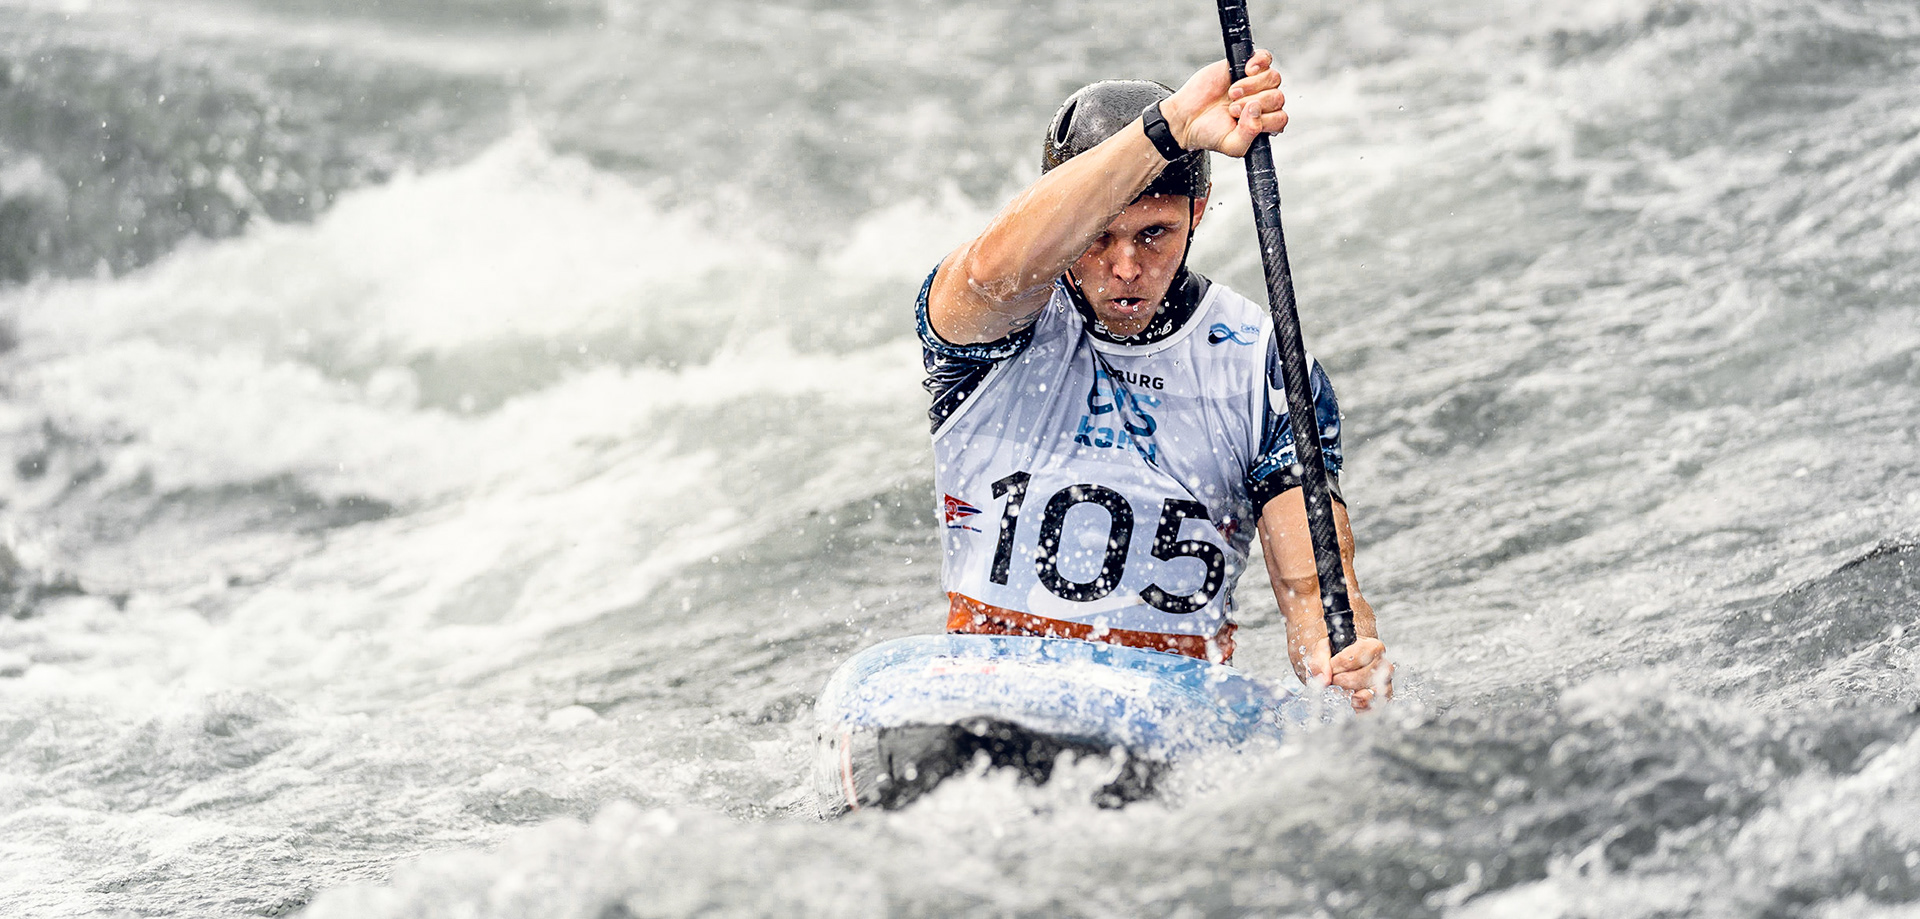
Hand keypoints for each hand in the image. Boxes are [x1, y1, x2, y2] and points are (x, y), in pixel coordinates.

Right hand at [1163, 49, 1288, 157]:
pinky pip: (1266, 58)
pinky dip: (1259, 62)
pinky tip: (1246, 70)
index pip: (1280, 118)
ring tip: (1232, 93)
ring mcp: (1256, 83)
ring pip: (1273, 78)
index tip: (1240, 119)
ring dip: (1252, 86)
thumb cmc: (1208, 132)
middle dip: (1252, 103)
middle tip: (1232, 108)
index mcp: (1264, 123)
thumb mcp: (1230, 146)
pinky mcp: (1246, 65)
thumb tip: (1256, 111)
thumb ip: (1248, 135)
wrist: (1186, 116)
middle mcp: (1264, 103)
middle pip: (1277, 98)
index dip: (1262, 118)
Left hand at [1305, 636, 1391, 711]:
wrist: (1346, 661)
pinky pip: (1372, 708)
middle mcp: (1383, 664)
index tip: (1328, 668)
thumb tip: (1324, 679)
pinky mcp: (1383, 699)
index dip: (1333, 667)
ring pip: (1365, 695)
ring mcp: (1385, 682)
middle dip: (1338, 682)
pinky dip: (1357, 708)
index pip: (1349, 660)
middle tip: (1332, 679)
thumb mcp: (1325, 649)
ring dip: (1347, 695)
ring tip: (1340, 689)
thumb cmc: (1339, 653)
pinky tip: (1349, 702)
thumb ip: (1320, 660)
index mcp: (1372, 647)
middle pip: (1356, 679)